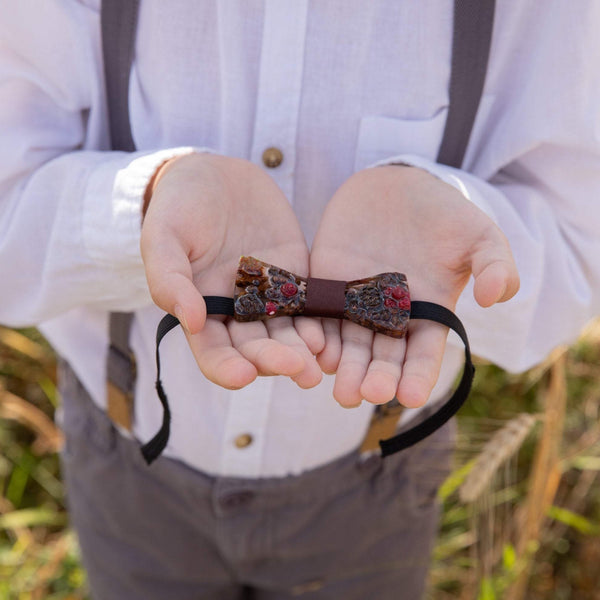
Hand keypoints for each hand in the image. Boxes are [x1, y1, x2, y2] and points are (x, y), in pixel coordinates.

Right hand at [141, 153, 323, 389]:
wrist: (216, 175)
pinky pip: (309, 305)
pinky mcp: (295, 279)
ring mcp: (269, 297)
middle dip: (274, 361)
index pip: (213, 352)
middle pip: (255, 348)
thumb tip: (190, 321)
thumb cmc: (180, 205)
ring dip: (302, 353)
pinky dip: (318, 322)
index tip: (243, 376)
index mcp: (201, 310)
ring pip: (286, 333)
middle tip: (298, 371)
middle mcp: (236, 312)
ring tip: (318, 365)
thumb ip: (168, 278)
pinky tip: (329, 334)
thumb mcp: (163, 235)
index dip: (226, 368)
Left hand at [310, 165, 518, 407]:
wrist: (398, 185)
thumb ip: (495, 265)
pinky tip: (315, 353)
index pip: (423, 354)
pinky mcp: (328, 285)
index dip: (418, 376)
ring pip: (349, 344)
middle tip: (368, 395)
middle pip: (382, 356)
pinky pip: (320, 315)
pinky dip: (318, 334)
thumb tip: (496, 299)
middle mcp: (390, 317)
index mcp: (427, 313)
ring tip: (342, 392)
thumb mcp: (479, 235)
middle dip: (376, 378)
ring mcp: (355, 303)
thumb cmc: (444, 214)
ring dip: (345, 368)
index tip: (410, 397)